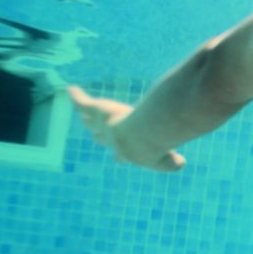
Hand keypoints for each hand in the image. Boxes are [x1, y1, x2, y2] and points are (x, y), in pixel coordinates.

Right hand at [68, 85, 184, 171]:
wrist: (143, 134)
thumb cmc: (157, 147)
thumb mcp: (167, 160)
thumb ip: (172, 164)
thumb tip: (181, 164)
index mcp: (126, 152)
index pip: (120, 155)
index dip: (120, 154)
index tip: (120, 155)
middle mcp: (111, 139)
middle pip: (100, 138)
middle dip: (99, 135)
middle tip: (96, 133)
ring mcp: (103, 124)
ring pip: (90, 121)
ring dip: (87, 117)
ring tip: (84, 113)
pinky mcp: (98, 110)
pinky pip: (83, 103)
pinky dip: (76, 97)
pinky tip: (72, 89)